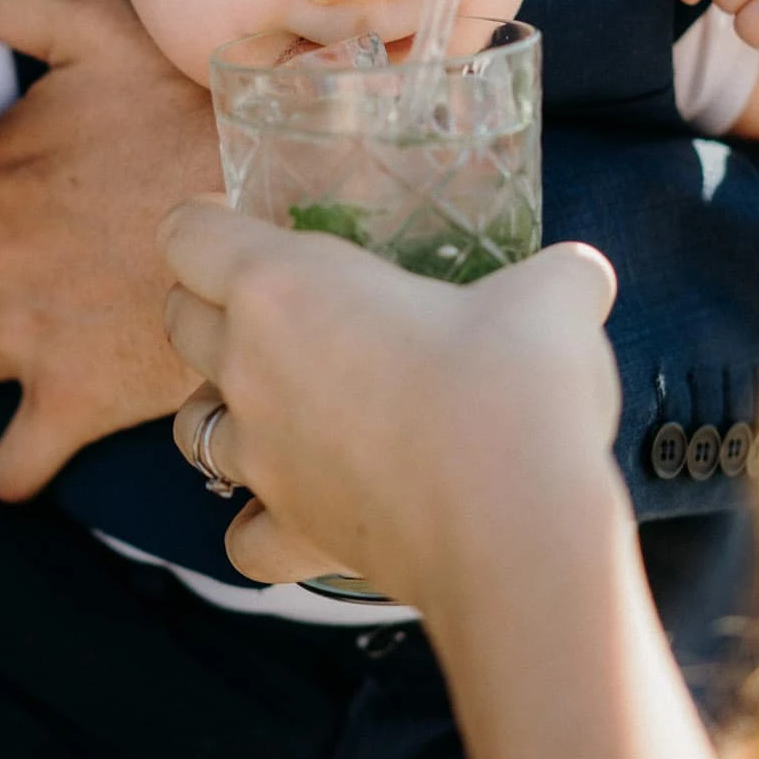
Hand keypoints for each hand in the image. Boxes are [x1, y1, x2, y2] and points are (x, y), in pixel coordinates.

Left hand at [0, 0, 221, 498]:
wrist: (289, 201)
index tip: (40, 194)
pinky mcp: (68, 404)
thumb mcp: (93, 26)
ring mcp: (19, 336)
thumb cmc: (193, 104)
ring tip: (50, 342)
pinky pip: (8, 464)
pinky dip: (11, 464)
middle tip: (67, 262)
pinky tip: (28, 451)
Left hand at [161, 202, 620, 613]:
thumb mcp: (553, 296)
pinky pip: (243, 537)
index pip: (187, 235)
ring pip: (189, 427)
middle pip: (177, 321)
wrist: (519, 522)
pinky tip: (301, 512)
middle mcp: (250, 367)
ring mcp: (263, 457)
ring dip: (221, 409)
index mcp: (283, 285)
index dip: (207, 221)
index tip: (248, 221)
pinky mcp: (293, 532)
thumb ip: (557, 275)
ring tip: (280, 405)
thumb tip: (581, 275)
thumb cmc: (516, 385)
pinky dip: (260, 526)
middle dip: (210, 305)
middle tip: (279, 304)